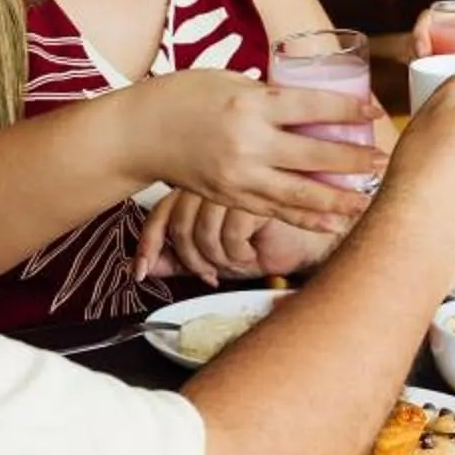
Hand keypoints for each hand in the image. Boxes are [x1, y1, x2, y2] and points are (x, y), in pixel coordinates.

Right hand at [124, 70, 383, 229]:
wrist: (139, 132)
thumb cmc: (184, 96)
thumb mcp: (229, 80)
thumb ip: (268, 97)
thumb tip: (308, 106)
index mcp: (250, 103)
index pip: (312, 107)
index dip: (348, 110)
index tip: (375, 111)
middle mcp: (248, 143)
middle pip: (313, 155)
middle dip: (353, 160)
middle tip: (383, 160)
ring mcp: (239, 175)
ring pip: (299, 193)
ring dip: (338, 199)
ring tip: (368, 200)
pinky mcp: (230, 197)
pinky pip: (275, 211)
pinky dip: (306, 217)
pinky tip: (332, 221)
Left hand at [138, 191, 339, 284]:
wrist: (313, 239)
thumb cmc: (266, 241)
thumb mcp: (213, 254)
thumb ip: (177, 257)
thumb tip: (141, 269)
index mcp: (199, 185)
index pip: (161, 213)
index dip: (150, 245)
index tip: (141, 271)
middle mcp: (213, 179)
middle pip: (180, 226)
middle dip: (193, 261)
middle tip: (211, 275)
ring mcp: (236, 183)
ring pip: (203, 233)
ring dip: (220, 260)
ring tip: (239, 260)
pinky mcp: (258, 193)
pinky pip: (231, 233)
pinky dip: (240, 254)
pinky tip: (254, 250)